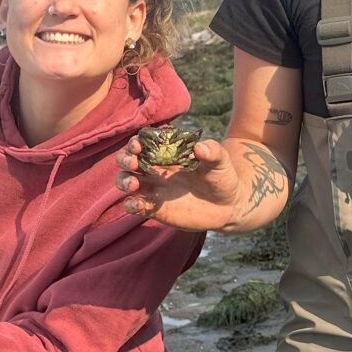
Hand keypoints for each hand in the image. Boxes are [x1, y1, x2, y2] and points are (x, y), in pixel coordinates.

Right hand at [115, 135, 246, 231]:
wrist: (228, 204)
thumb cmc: (222, 177)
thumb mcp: (220, 161)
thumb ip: (212, 151)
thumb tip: (199, 147)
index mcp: (167, 154)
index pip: (143, 143)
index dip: (136, 142)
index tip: (138, 145)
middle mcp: (156, 170)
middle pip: (127, 160)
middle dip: (124, 159)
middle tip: (133, 163)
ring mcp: (154, 189)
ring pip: (126, 181)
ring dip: (123, 181)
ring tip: (133, 185)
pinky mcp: (155, 209)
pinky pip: (135, 206)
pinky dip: (131, 205)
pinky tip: (139, 205)